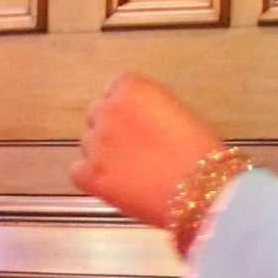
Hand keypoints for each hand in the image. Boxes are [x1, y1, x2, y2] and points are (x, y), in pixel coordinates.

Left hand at [73, 75, 225, 230]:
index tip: (139, 123)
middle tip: (133, 148)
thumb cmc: (199, 151)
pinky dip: (91, 178)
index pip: (115, 90)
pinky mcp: (89, 175)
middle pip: (96, 114)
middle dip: (111, 128)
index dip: (126, 109)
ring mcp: (95, 143)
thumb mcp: (177, 113)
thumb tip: (139, 120)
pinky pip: (77, 171)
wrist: (200, 189)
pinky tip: (114, 184)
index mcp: (131, 89)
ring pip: (88, 143)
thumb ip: (150, 109)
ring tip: (129, 170)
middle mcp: (107, 110)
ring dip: (102, 153)